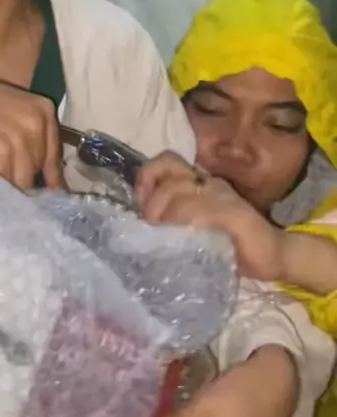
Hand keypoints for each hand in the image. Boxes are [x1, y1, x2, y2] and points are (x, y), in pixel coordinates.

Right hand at [0, 65, 64, 190]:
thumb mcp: (9, 111)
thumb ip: (28, 139)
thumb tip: (44, 181)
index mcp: (43, 111)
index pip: (53, 160)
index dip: (48, 182)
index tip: (44, 198)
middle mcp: (36, 124)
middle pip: (37, 172)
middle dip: (22, 183)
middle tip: (5, 190)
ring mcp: (18, 138)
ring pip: (21, 182)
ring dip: (6, 190)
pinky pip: (3, 184)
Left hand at [136, 152, 284, 280]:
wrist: (275, 255)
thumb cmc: (231, 246)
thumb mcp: (194, 230)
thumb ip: (172, 221)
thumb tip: (142, 225)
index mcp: (200, 183)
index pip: (166, 162)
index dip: (148, 177)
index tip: (141, 203)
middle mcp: (210, 183)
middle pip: (168, 180)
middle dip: (153, 206)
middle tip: (154, 229)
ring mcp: (223, 195)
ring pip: (180, 193)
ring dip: (167, 217)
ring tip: (168, 237)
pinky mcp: (235, 213)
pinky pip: (202, 211)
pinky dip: (188, 223)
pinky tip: (188, 239)